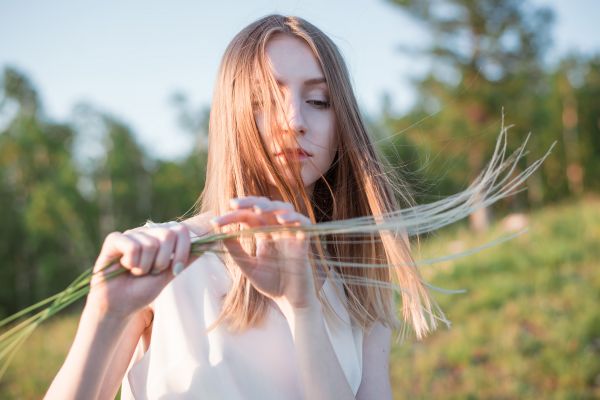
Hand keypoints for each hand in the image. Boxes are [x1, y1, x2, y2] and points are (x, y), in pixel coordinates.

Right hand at [86, 222, 193, 319]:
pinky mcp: (114, 240)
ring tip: (136, 272)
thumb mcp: (170, 274)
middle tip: (152, 272)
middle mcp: (147, 232)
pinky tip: (125, 268)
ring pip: (150, 244)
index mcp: (161, 238)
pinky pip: (132, 246)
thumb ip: (186, 259)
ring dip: (145, 266)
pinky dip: (132, 263)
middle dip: (163, 261)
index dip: (183, 251)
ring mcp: (130, 234)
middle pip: (168, 235)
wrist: (120, 306)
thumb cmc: (142, 290)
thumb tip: (210, 244)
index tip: (176, 269)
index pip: (181, 230)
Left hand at [211, 196, 319, 310]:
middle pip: (265, 206)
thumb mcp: (249, 267)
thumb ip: (236, 251)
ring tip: (258, 209)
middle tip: (233, 204)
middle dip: (250, 202)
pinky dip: (294, 218)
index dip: (232, 216)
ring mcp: (290, 233)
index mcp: (263, 234)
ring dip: (272, 206)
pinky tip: (281, 220)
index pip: (248, 216)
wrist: (290, 301)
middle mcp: (277, 230)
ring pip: (284, 209)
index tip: (215, 222)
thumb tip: (220, 234)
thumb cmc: (271, 284)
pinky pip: (303, 223)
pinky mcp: (304, 241)